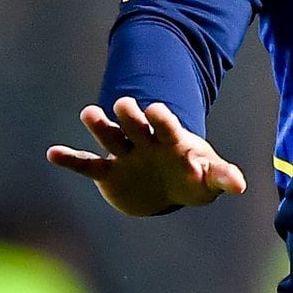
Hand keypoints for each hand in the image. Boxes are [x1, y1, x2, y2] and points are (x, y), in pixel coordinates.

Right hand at [46, 97, 246, 216]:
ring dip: (101, 126)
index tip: (157, 109)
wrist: (170, 188)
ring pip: (110, 137)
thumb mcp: (209, 178)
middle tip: (123, 103)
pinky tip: (52, 153)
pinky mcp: (109, 173)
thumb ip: (221, 177)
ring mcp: (125, 155)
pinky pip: (88, 165)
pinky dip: (71, 160)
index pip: (167, 126)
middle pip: (136, 125)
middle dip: (131, 115)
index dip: (163, 119)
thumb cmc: (194, 176)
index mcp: (172, 140)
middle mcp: (146, 142)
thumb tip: (239, 185)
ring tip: (89, 113)